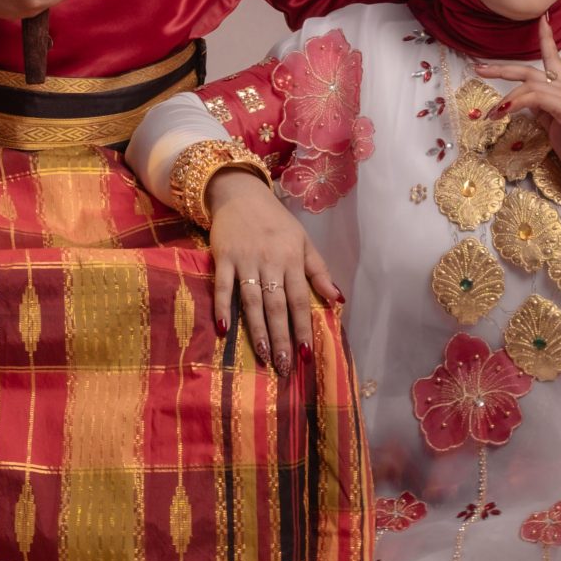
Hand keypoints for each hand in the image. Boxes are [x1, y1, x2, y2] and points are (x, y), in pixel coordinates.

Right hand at [207, 171, 342, 375]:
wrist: (240, 194)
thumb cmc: (276, 222)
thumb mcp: (303, 241)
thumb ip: (319, 271)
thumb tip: (338, 300)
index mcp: (291, 259)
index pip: (300, 299)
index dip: (303, 327)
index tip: (306, 354)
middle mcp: (269, 262)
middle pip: (276, 305)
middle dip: (281, 337)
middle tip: (284, 366)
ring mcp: (245, 260)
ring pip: (252, 300)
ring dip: (257, 330)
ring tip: (263, 356)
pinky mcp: (223, 258)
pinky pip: (223, 287)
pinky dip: (223, 307)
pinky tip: (223, 329)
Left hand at [476, 14, 560, 187]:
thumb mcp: (552, 125)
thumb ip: (540, 110)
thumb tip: (523, 103)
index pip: (552, 58)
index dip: (546, 38)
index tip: (541, 19)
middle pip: (530, 69)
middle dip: (502, 67)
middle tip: (478, 68)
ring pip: (529, 83)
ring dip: (505, 97)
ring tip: (490, 113)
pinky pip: (535, 97)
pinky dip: (516, 102)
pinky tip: (502, 112)